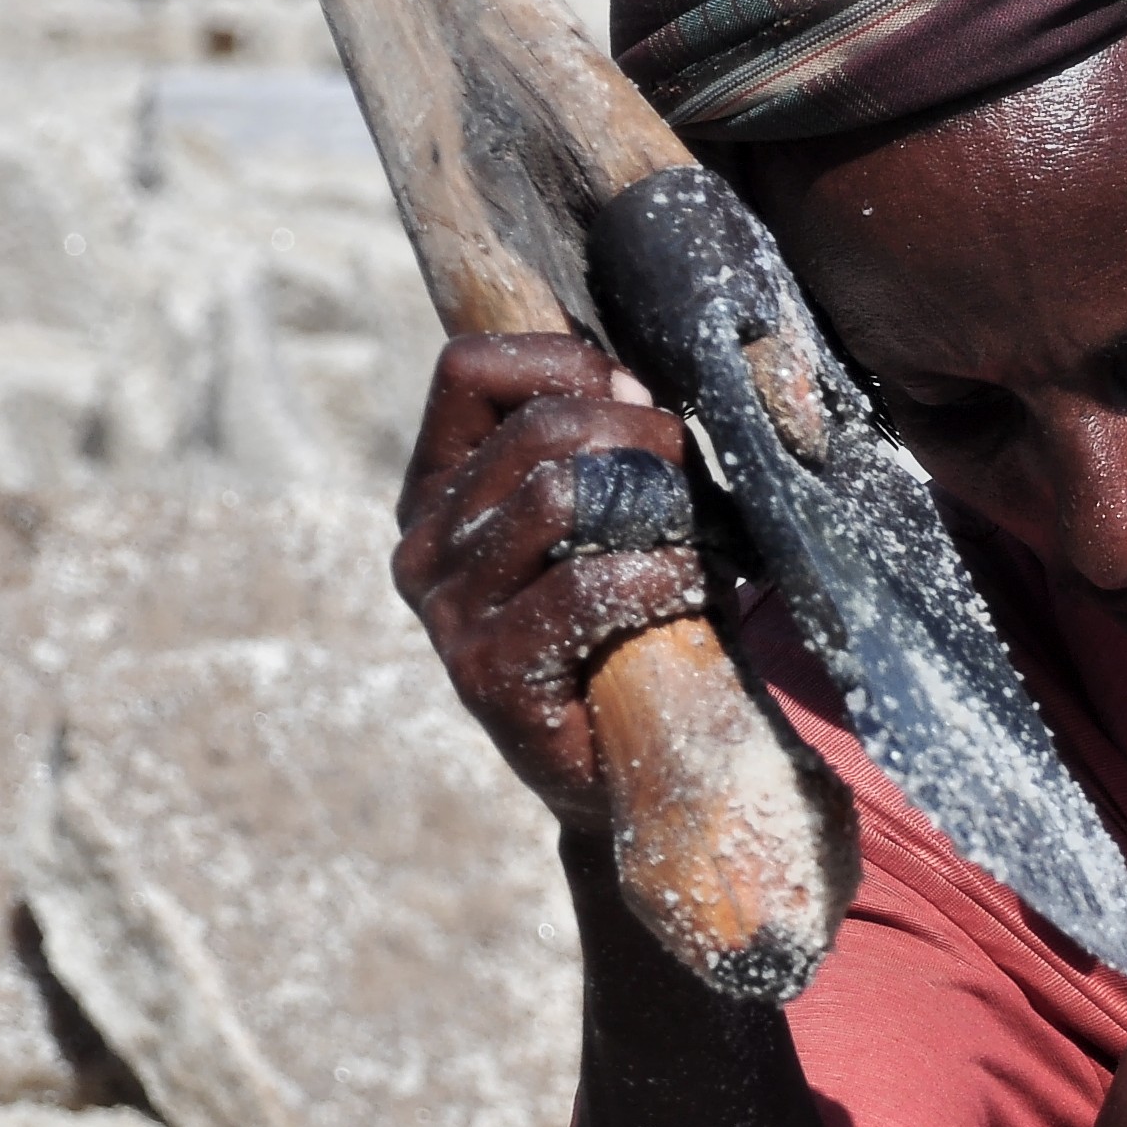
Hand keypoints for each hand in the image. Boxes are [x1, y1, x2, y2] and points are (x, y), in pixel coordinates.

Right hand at [393, 333, 710, 830]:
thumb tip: (634, 381)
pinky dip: (663, 572)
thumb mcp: (606, 514)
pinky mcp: (489, 671)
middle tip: (697, 471)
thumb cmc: (628, 618)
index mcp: (439, 488)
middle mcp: (425, 544)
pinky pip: (585, 587)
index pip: (468, 369)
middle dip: (641, 433)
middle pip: (537, 428)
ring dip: (657, 501)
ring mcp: (448, 612)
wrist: (623, 764)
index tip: (633, 394)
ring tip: (702, 531)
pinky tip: (698, 583)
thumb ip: (605, 442)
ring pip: (558, 495)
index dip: (563, 362)